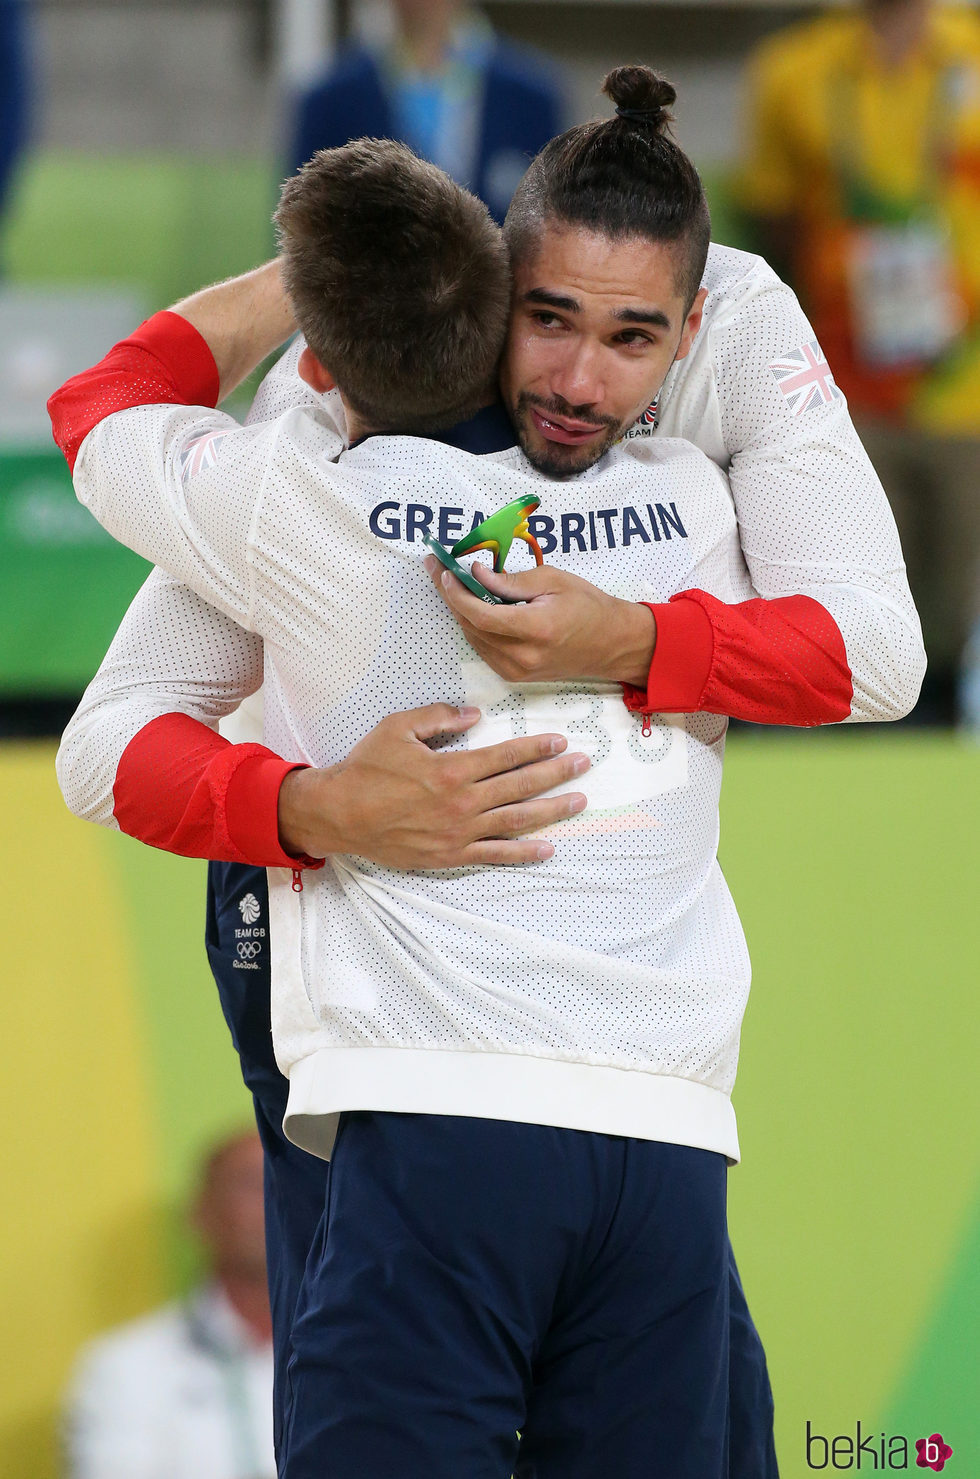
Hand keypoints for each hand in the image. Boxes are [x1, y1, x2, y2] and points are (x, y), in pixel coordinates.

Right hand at [277, 703, 589, 866]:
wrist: (339, 813)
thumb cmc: (366, 768)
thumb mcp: (398, 727)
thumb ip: (439, 716)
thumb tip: (475, 714)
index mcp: (452, 769)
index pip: (507, 756)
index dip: (537, 748)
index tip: (560, 742)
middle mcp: (462, 802)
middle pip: (520, 786)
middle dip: (556, 774)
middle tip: (583, 766)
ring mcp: (458, 832)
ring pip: (516, 821)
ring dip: (551, 810)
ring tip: (578, 801)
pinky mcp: (450, 855)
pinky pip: (495, 855)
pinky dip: (523, 853)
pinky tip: (547, 848)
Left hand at [424, 557, 656, 685]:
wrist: (612, 644)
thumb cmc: (588, 606)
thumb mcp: (554, 580)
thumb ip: (512, 580)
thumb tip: (476, 574)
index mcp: (536, 630)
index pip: (481, 615)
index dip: (457, 594)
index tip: (444, 571)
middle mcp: (522, 656)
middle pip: (471, 626)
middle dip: (450, 596)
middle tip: (437, 568)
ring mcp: (517, 671)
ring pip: (473, 638)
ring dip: (459, 610)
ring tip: (450, 582)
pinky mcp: (515, 676)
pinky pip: (483, 648)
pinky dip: (473, 626)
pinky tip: (471, 605)